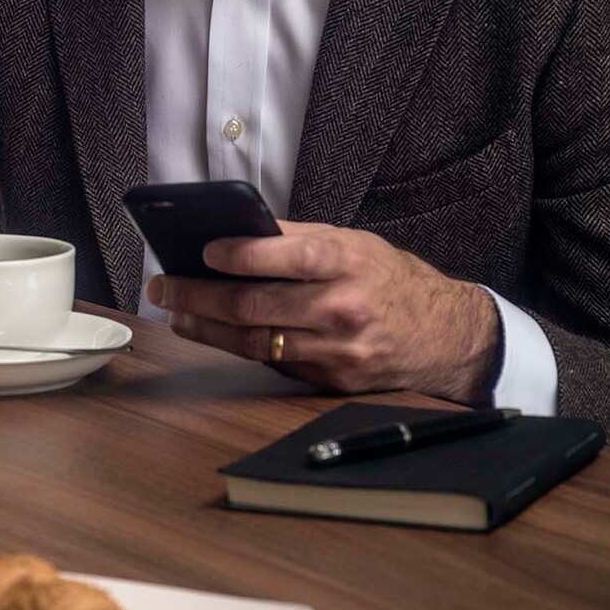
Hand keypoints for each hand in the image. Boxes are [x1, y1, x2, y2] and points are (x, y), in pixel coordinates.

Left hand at [146, 221, 502, 403]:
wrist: (444, 336)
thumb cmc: (388, 279)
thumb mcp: (353, 243)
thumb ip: (297, 237)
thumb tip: (236, 228)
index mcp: (349, 263)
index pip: (289, 256)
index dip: (243, 255)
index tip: (203, 250)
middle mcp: (343, 308)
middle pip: (257, 306)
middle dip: (199, 296)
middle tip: (164, 286)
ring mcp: (338, 350)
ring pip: (255, 342)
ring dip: (205, 328)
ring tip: (176, 312)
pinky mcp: (333, 381)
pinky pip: (276, 363)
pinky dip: (240, 347)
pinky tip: (213, 332)